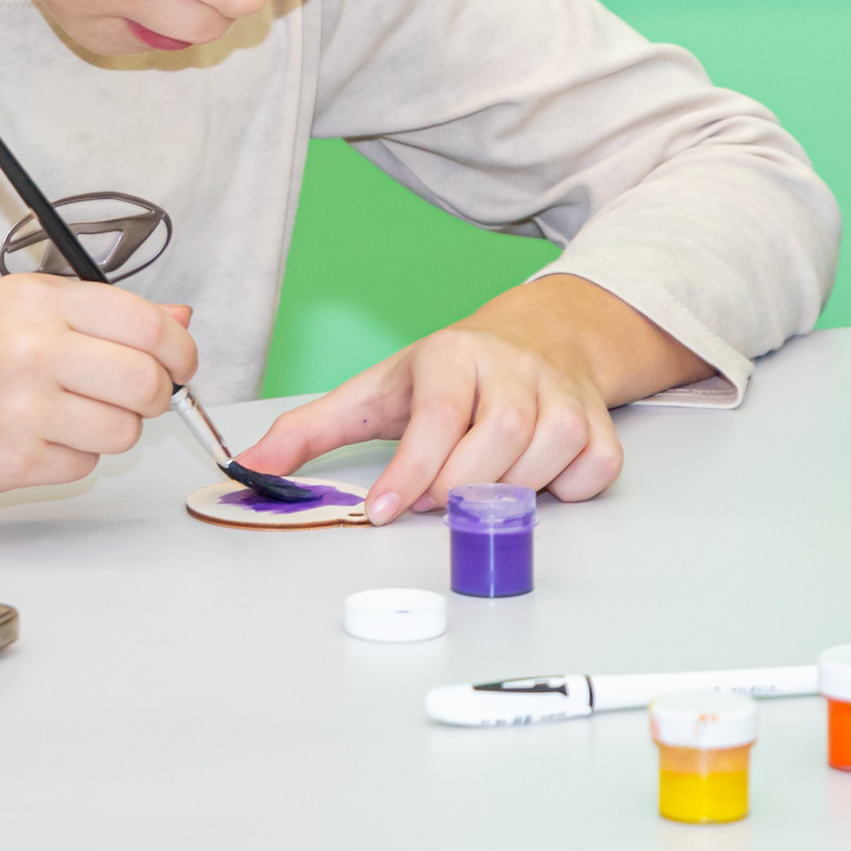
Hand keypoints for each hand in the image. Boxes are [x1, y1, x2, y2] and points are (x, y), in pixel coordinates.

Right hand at [0, 275, 196, 494]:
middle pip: (148, 383)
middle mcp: (35, 348)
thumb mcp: (10, 307)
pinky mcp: (10, 463)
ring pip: (122, 433)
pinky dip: (67, 460)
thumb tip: (177, 321)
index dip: (179, 352)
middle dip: (153, 398)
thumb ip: (98, 314)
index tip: (178, 364)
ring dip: (108, 432)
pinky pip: (80, 469)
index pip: (149, 326)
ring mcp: (23, 409)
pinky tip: (30, 439)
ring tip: (64, 417)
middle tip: (128, 397)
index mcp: (39, 300)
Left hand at [238, 276, 655, 524]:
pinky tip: (532, 483)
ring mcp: (562, 394)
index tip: (382, 512)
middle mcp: (511, 367)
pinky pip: (592, 469)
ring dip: (508, 491)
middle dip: (461, 484)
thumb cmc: (448, 376)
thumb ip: (310, 429)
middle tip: (434, 504)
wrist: (537, 338)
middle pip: (498, 435)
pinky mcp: (598, 423)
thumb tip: (251, 464)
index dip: (411, 470)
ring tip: (478, 490)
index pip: (436, 415)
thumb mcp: (375, 393)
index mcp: (451, 354)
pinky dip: (565, 490)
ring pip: (547, 452)